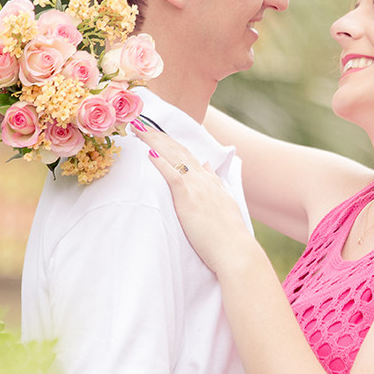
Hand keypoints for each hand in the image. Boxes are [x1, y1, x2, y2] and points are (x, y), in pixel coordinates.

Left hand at [131, 123, 259, 272]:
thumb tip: (208, 166)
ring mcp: (197, 186)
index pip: (187, 155)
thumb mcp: (225, 203)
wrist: (235, 251)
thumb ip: (215, 184)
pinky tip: (148, 152)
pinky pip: (172, 174)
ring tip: (138, 129)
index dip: (170, 142)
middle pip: (178, 149)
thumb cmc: (228, 236)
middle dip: (158, 134)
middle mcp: (204, 179)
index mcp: (211, 181)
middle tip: (140, 122)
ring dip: (154, 140)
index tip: (155, 132)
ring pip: (174, 156)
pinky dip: (160, 162)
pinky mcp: (189, 198)